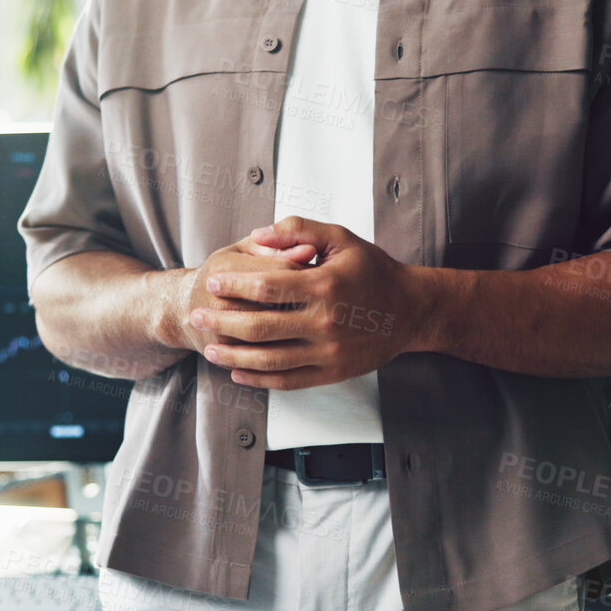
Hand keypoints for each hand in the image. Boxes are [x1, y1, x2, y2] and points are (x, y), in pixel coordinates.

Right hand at [172, 235, 317, 354]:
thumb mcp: (242, 251)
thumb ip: (274, 246)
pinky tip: (299, 341)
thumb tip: (309, 251)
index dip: (308, 272)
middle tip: (326, 300)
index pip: (280, 269)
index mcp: (223, 267)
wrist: (183, 311)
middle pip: (278, 304)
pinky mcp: (227, 355)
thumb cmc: (222, 275)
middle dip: (308, 302)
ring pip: (273, 334)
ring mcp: (220, 332)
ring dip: (300, 329)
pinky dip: (286, 351)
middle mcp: (217, 300)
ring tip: (314, 319)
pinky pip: (264, 357)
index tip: (324, 273)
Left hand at [195, 216, 425, 389]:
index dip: (234, 285)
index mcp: (325, 285)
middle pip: (260, 326)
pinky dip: (258, 379)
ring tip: (210, 350)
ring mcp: (329, 352)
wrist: (411, 311)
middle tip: (198, 316)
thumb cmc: (373, 271)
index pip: (267, 287)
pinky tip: (238, 373)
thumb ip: (298, 230)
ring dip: (233, 356)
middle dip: (222, 321)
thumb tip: (257, 234)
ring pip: (269, 360)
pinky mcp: (332, 373)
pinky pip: (288, 381)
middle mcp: (326, 322)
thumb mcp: (341, 238)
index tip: (212, 283)